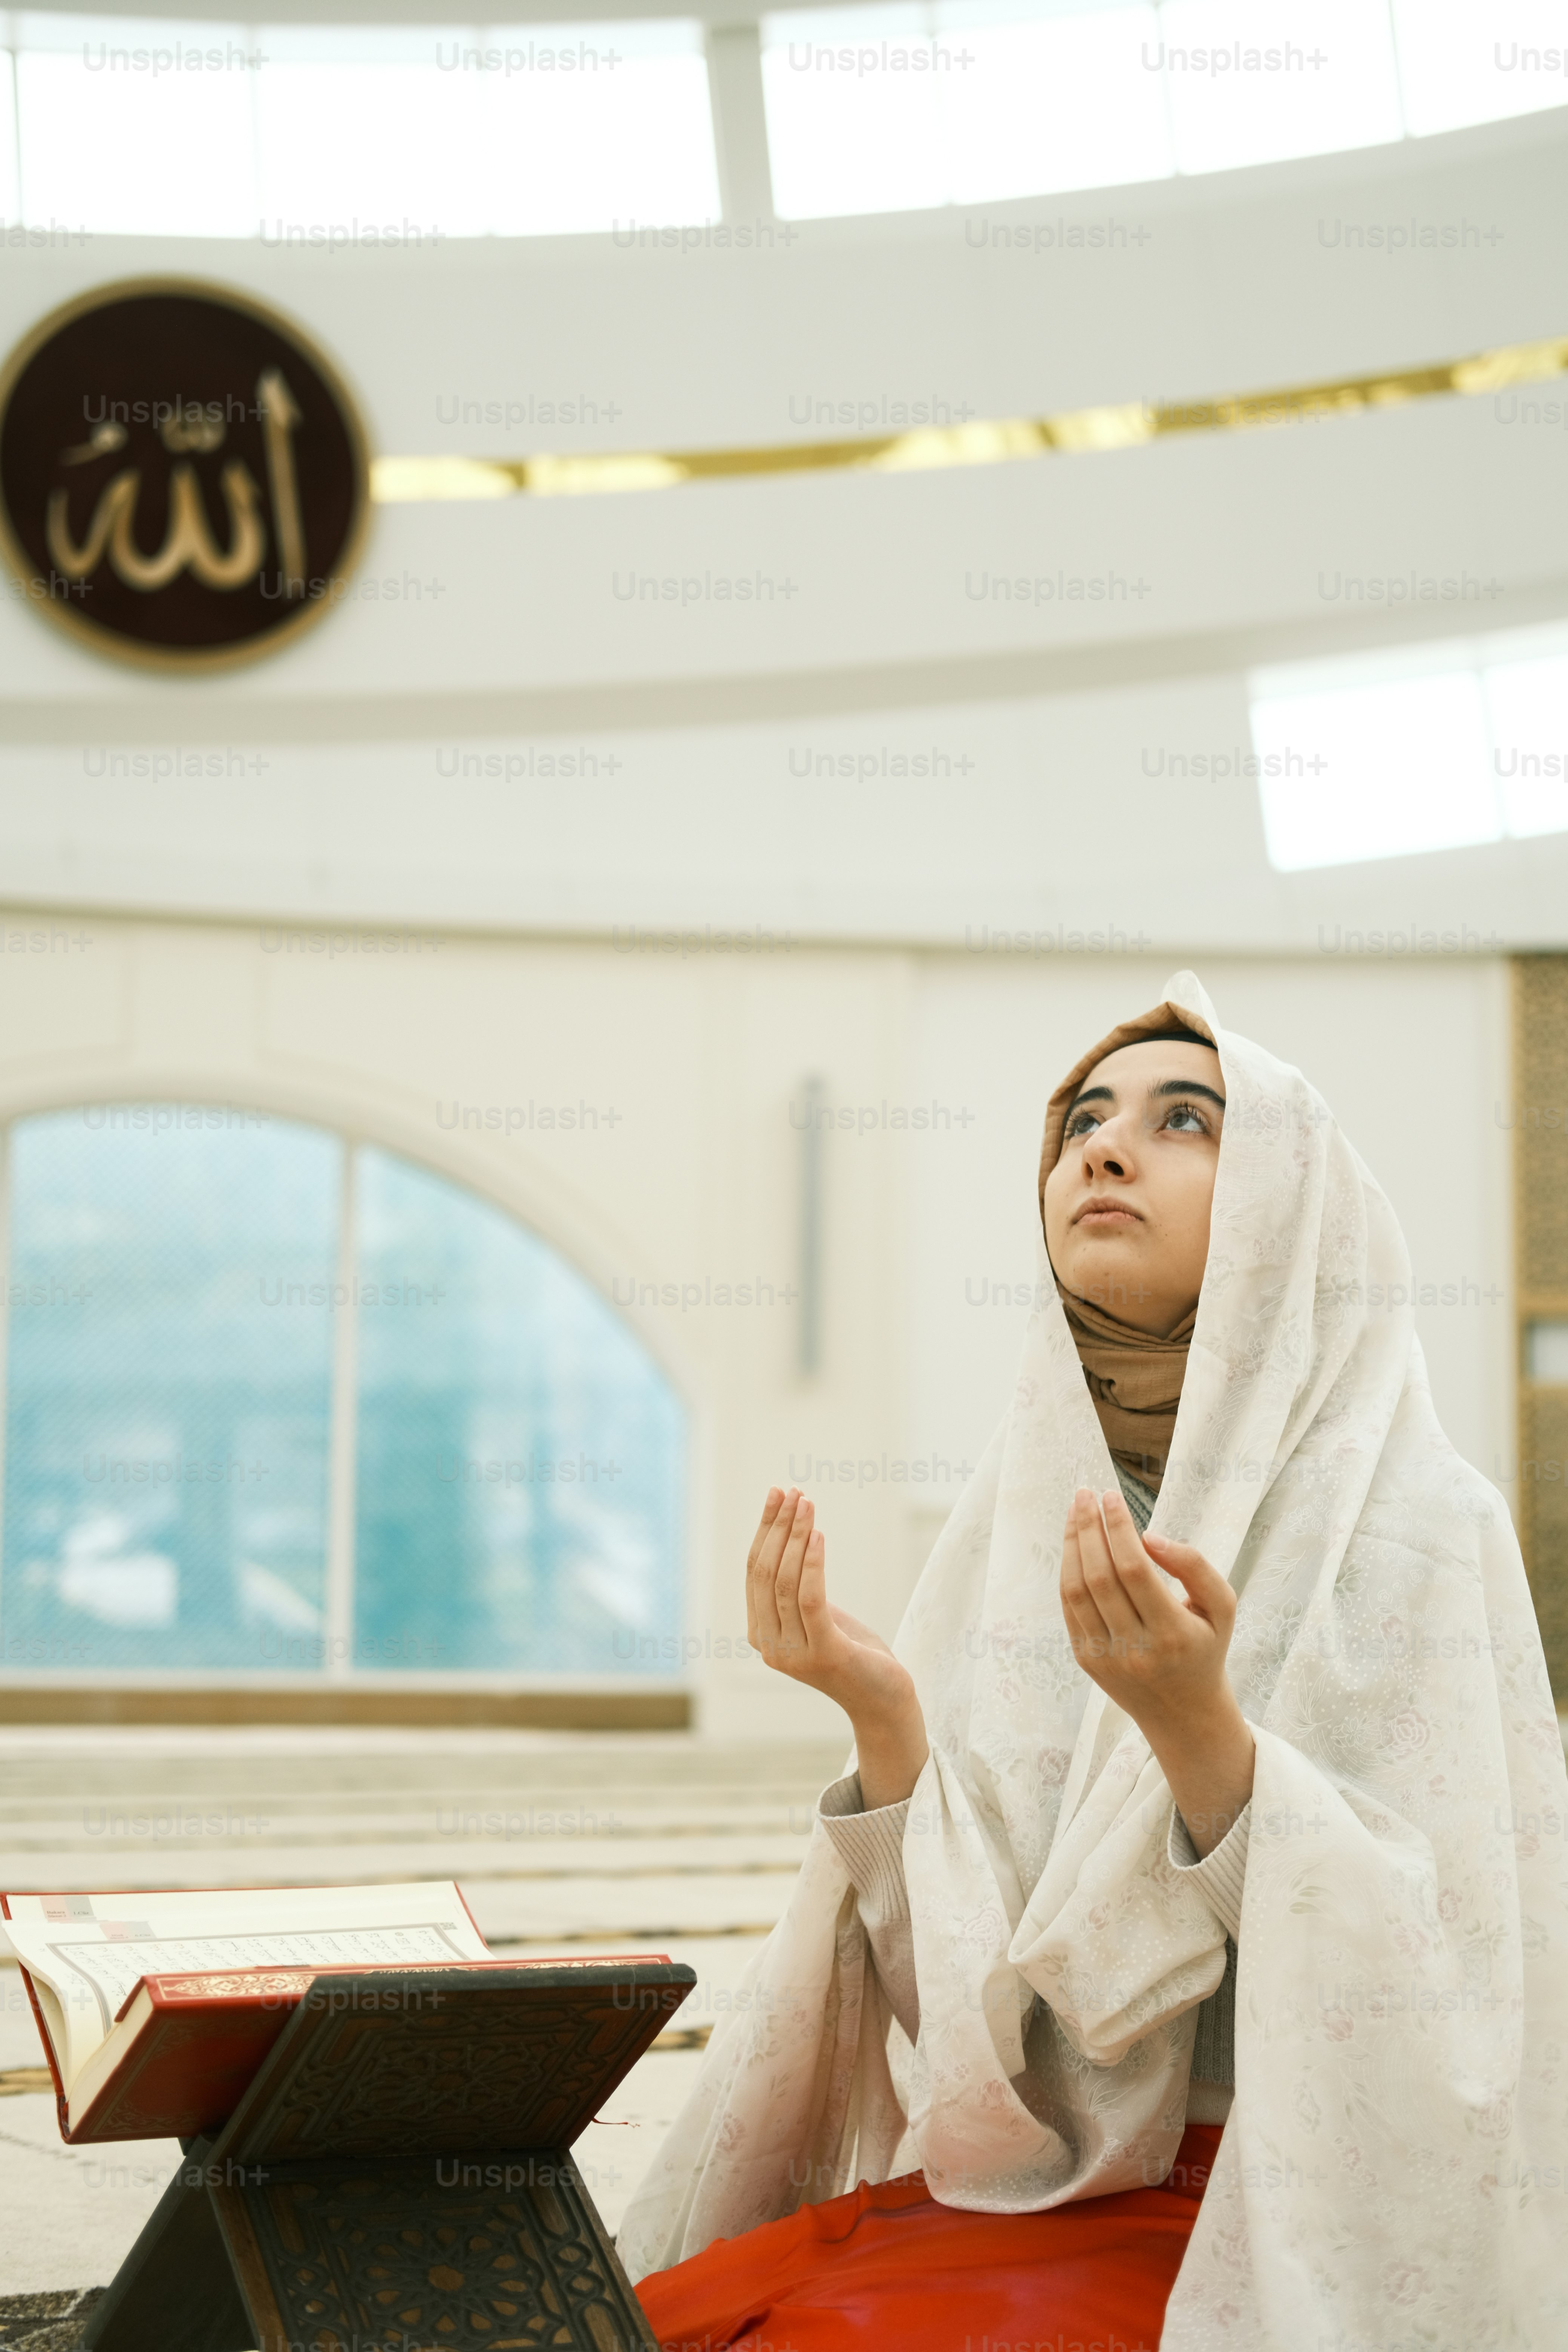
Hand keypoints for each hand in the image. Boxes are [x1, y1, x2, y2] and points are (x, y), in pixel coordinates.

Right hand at [747, 1487, 927, 1809]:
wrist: (884, 1701)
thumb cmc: (854, 1653)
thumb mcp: (818, 1617)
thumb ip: (797, 1589)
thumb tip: (791, 1538)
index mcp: (761, 1633)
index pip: (754, 1572)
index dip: (764, 1530)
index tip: (778, 1495)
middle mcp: (770, 1645)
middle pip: (765, 1573)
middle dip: (777, 1527)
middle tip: (792, 1492)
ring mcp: (795, 1653)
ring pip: (785, 1583)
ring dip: (795, 1537)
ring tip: (807, 1504)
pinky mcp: (826, 1654)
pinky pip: (811, 1600)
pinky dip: (812, 1564)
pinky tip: (819, 1535)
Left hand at [1059, 1486, 1253, 1855]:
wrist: (1184, 1713)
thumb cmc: (1206, 1648)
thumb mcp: (1222, 1608)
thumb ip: (1195, 1567)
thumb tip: (1150, 1537)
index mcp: (1172, 1635)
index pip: (1134, 1571)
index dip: (1118, 1529)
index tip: (1112, 1495)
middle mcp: (1135, 1649)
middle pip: (1099, 1577)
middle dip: (1089, 1528)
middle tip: (1087, 1493)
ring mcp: (1106, 1658)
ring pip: (1076, 1591)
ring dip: (1072, 1544)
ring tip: (1077, 1510)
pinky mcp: (1087, 1660)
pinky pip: (1070, 1608)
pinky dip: (1068, 1571)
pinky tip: (1074, 1544)